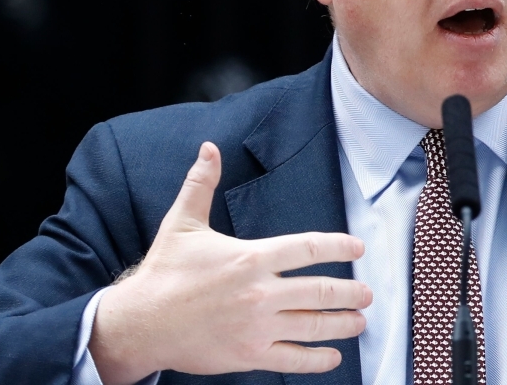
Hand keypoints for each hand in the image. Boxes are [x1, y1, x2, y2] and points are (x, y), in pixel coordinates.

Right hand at [89, 142, 371, 384]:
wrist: (139, 324)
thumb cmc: (163, 272)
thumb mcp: (182, 223)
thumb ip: (201, 184)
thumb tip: (209, 148)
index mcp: (251, 258)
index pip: (308, 248)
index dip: (338, 247)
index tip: (357, 248)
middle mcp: (260, 293)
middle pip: (320, 291)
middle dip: (350, 292)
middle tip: (367, 293)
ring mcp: (256, 327)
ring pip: (313, 325)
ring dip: (343, 324)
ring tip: (361, 321)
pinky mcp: (248, 355)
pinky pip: (292, 359)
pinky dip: (318, 360)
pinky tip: (333, 357)